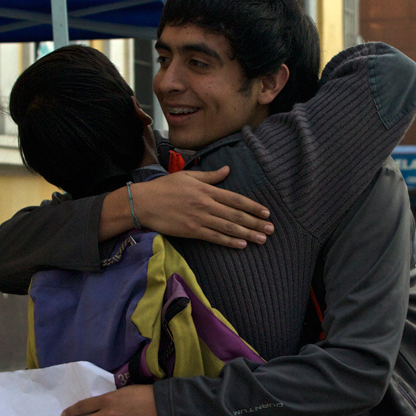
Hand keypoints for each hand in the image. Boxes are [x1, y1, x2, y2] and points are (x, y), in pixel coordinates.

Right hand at [133, 168, 273, 247]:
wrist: (144, 203)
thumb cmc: (165, 188)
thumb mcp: (188, 176)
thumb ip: (210, 176)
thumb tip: (228, 170)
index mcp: (207, 190)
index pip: (236, 199)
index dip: (253, 206)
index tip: (266, 212)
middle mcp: (206, 204)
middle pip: (236, 214)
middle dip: (256, 222)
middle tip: (271, 229)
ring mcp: (199, 218)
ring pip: (228, 227)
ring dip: (247, 233)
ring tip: (262, 239)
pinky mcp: (191, 231)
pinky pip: (214, 237)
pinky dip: (229, 241)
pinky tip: (242, 244)